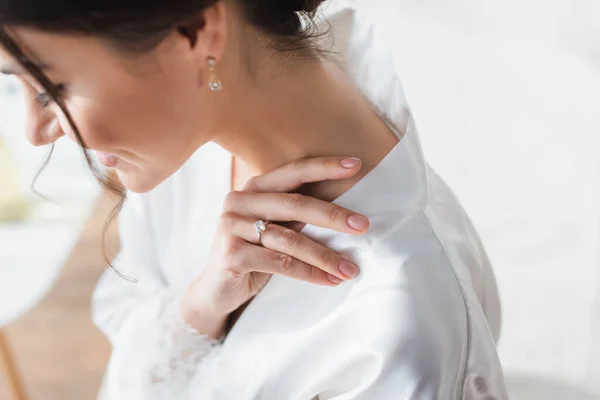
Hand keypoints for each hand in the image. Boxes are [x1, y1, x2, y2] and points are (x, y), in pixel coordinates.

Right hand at [181, 156, 369, 335]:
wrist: (216, 289)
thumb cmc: (253, 253)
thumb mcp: (274, 228)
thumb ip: (296, 214)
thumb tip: (347, 211)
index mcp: (253, 188)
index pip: (293, 172)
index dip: (324, 167)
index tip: (356, 165)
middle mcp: (239, 201)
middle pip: (295, 204)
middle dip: (333, 215)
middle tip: (363, 225)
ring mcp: (231, 227)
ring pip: (290, 239)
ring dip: (325, 256)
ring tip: (351, 269)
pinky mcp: (232, 255)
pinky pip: (280, 263)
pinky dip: (309, 273)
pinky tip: (330, 280)